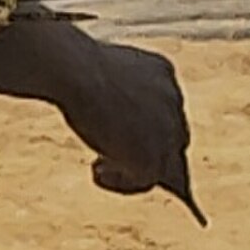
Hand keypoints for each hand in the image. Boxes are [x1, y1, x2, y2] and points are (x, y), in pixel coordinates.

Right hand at [59, 33, 199, 218]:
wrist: (75, 71)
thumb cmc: (76, 67)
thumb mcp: (103, 75)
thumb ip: (115, 94)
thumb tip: (108, 118)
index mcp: (163, 74)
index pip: (166, 109)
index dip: (146, 126)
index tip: (120, 133)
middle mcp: (174, 102)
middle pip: (172, 138)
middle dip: (144, 149)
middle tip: (110, 157)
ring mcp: (167, 132)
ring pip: (162, 164)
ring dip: (131, 170)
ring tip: (99, 169)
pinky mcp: (152, 158)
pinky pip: (145, 182)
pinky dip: (121, 183)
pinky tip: (97, 175)